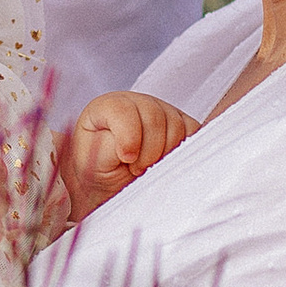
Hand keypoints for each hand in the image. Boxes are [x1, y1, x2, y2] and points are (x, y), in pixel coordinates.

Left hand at [60, 90, 195, 222]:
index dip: (128, 136)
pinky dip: (182, 152)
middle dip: (148, 151)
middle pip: (154, 116)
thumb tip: (130, 147)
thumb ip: (106, 150)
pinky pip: (193, 134)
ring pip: (176, 126)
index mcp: (107, 107)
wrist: (115, 183)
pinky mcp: (182, 124)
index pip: (123, 109)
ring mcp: (161, 110)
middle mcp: (136, 103)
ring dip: (164, 155)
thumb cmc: (101, 171)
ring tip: (148, 168)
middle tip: (137, 170)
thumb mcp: (92, 164)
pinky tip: (165, 162)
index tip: (126, 158)